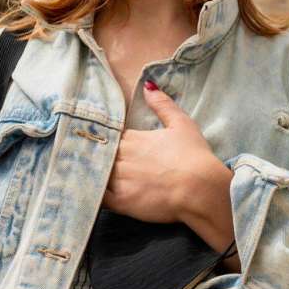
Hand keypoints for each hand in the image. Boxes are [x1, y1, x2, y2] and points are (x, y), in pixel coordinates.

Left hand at [102, 80, 238, 269]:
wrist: (200, 189)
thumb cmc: (194, 156)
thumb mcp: (182, 124)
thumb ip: (162, 104)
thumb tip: (148, 85)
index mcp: (132, 138)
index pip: (109, 136)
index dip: (106, 139)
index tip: (104, 142)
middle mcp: (121, 157)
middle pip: (99, 154)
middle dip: (97, 156)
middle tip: (88, 159)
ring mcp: (119, 180)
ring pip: (96, 174)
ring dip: (93, 174)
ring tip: (88, 176)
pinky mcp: (121, 202)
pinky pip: (98, 198)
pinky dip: (93, 195)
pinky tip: (91, 195)